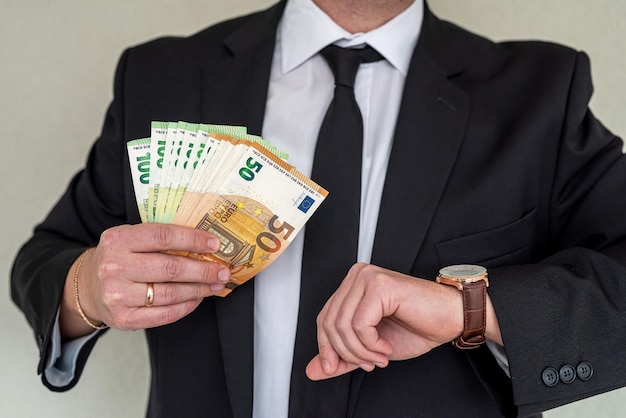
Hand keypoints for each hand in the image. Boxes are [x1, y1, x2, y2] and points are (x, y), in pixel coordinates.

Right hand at [60, 223, 230, 338]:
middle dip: (203, 269)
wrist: (87, 287)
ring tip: (215, 284)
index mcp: (118, 240)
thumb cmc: (119, 259)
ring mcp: (117, 295)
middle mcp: (115, 267)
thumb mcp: (130, 239)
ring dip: (199, 289)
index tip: (214, 244)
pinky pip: (164, 315)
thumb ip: (160, 238)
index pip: (163, 236)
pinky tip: (197, 298)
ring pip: (170, 293)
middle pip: (171, 268)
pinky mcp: (123, 318)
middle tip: (222, 270)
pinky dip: (186, 306)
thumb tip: (205, 244)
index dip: (193, 240)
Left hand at [306, 263, 466, 379]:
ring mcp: (367, 277)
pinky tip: (386, 347)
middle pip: (329, 322)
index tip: (335, 368)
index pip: (323, 319)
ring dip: (361, 351)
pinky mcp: (380, 285)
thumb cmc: (418, 326)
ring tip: (380, 357)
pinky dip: (371, 344)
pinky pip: (360, 324)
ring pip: (343, 325)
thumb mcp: (371, 348)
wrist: (451, 318)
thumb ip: (342, 356)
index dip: (326, 348)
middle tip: (369, 364)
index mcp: (352, 285)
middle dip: (346, 353)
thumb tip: (312, 370)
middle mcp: (357, 276)